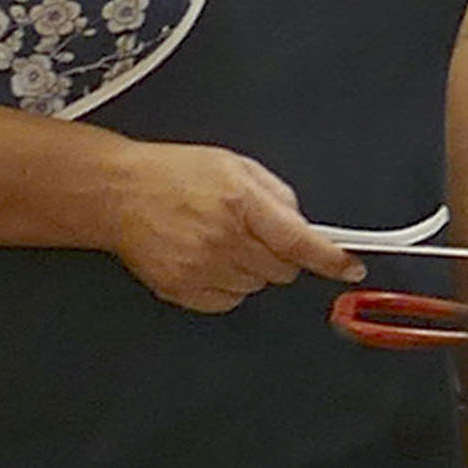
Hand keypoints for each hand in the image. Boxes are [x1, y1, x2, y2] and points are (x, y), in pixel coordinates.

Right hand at [103, 142, 356, 311]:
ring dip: (252, 269)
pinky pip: (228, 301)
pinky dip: (228, 286)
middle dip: (280, 255)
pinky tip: (207, 259)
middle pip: (282, 270)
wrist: (118, 193)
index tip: (349, 267)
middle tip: (254, 233)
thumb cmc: (174, 174)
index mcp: (240, 202)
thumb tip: (303, 225)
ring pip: (257, 287)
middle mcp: (223, 238)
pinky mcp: (182, 289)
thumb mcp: (235, 166)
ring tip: (221, 241)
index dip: (330, 259)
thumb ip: (277, 194)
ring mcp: (201, 267)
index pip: (299, 241)